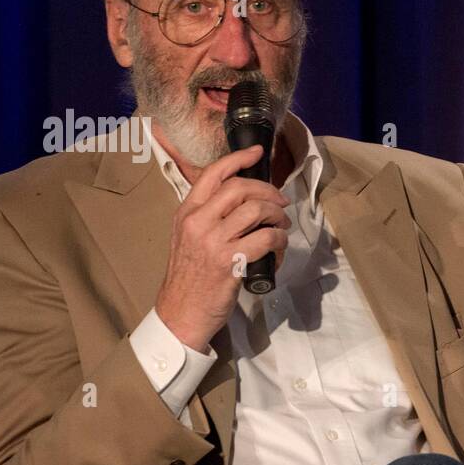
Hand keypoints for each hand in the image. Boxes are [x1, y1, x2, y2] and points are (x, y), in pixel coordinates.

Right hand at [154, 144, 290, 351]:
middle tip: (280, 201)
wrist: (181, 312)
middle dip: (268, 190)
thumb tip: (241, 200)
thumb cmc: (189, 276)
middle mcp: (198, 222)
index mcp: (187, 212)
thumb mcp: (188, 237)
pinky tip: (279, 246)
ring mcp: (213, 241)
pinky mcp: (230, 261)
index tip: (257, 153)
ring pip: (256, 210)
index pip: (213, 173)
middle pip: (240, 188)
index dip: (239, 158)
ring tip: (282, 225)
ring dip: (277, 215)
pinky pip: (266, 239)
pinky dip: (280, 240)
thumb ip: (207, 216)